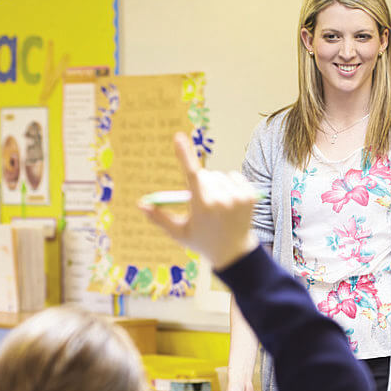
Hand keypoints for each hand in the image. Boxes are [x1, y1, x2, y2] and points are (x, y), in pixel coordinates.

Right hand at [139, 132, 257, 269]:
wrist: (234, 253)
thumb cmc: (202, 241)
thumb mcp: (179, 233)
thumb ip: (159, 218)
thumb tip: (140, 204)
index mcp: (202, 207)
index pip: (191, 175)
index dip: (184, 155)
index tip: (178, 137)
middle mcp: (221, 201)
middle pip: (204, 175)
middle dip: (200, 184)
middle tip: (204, 205)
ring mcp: (238, 198)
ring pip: (219, 175)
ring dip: (215, 185)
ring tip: (218, 205)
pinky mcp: (250, 196)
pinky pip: (234, 176)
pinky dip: (230, 184)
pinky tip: (230, 201)